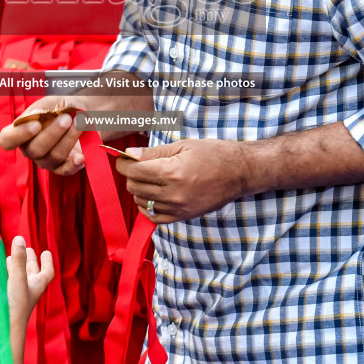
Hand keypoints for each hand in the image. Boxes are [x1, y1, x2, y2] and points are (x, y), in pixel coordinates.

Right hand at [0, 96, 93, 175]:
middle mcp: (29, 149)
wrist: (81, 114)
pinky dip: (74, 164)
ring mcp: (45, 160)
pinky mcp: (62, 167)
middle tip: (66, 118)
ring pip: (53, 157)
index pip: (7, 140)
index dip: (19, 135)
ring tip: (79, 123)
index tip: (36, 124)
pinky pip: (65, 171)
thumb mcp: (51, 102)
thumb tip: (36, 115)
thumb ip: (42, 108)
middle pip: (34, 150)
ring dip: (68, 139)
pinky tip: (81, 156)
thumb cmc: (61, 107)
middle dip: (52, 133)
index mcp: (19, 132)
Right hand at [5, 236, 54, 322]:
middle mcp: (29, 290)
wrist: (5, 330)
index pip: (47, 272)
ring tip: (12, 257)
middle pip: (33, 273)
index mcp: (37, 286)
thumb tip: (20, 238)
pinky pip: (9, 284)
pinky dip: (7, 275)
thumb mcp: (18, 279)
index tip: (45, 252)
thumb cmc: (16, 306)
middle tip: (29, 249)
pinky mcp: (8, 300)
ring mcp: (18, 296)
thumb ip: (19, 260)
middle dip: (30, 261)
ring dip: (18, 267)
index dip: (47, 262)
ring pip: (20, 278)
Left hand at [116, 140, 251, 223]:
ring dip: (138, 190)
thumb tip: (129, 154)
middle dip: (131, 175)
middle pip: (134, 187)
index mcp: (172, 172)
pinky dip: (148, 207)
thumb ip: (153, 152)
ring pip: (141, 203)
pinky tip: (152, 195)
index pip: (133, 170)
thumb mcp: (183, 145)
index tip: (125, 157)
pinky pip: (154, 217)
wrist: (239, 172)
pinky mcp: (184, 217)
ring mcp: (178, 208)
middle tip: (137, 165)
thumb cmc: (213, 154)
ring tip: (148, 178)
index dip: (124, 162)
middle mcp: (173, 193)